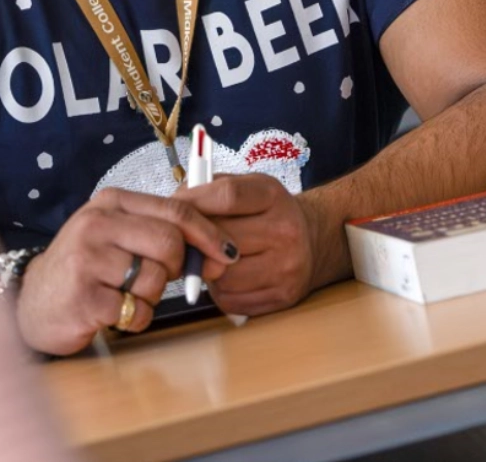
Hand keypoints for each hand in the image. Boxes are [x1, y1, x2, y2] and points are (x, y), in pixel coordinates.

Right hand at [15, 187, 239, 355]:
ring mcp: (87, 259)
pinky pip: (137, 310)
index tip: (228, 252)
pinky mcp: (83, 297)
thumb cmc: (87, 266)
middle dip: (179, 267)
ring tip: (126, 294)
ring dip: (152, 297)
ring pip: (156, 280)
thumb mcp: (118, 234)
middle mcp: (97, 223)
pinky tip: (115, 311)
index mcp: (112, 202)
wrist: (34, 300)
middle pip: (170, 243)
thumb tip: (220, 252)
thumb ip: (162, 233)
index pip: (175, 209)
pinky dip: (135, 317)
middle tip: (165, 278)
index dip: (208, 232)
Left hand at [173, 174, 318, 316]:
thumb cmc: (267, 211)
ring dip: (207, 270)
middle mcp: (285, 231)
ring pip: (223, 276)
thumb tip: (174, 207)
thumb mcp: (247, 185)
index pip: (228, 196)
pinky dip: (219, 291)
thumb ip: (211, 189)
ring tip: (212, 258)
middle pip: (222, 238)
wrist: (311, 239)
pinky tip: (228, 276)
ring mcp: (287, 267)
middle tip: (187, 240)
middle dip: (196, 241)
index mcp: (272, 195)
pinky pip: (231, 300)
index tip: (173, 208)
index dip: (194, 202)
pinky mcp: (283, 296)